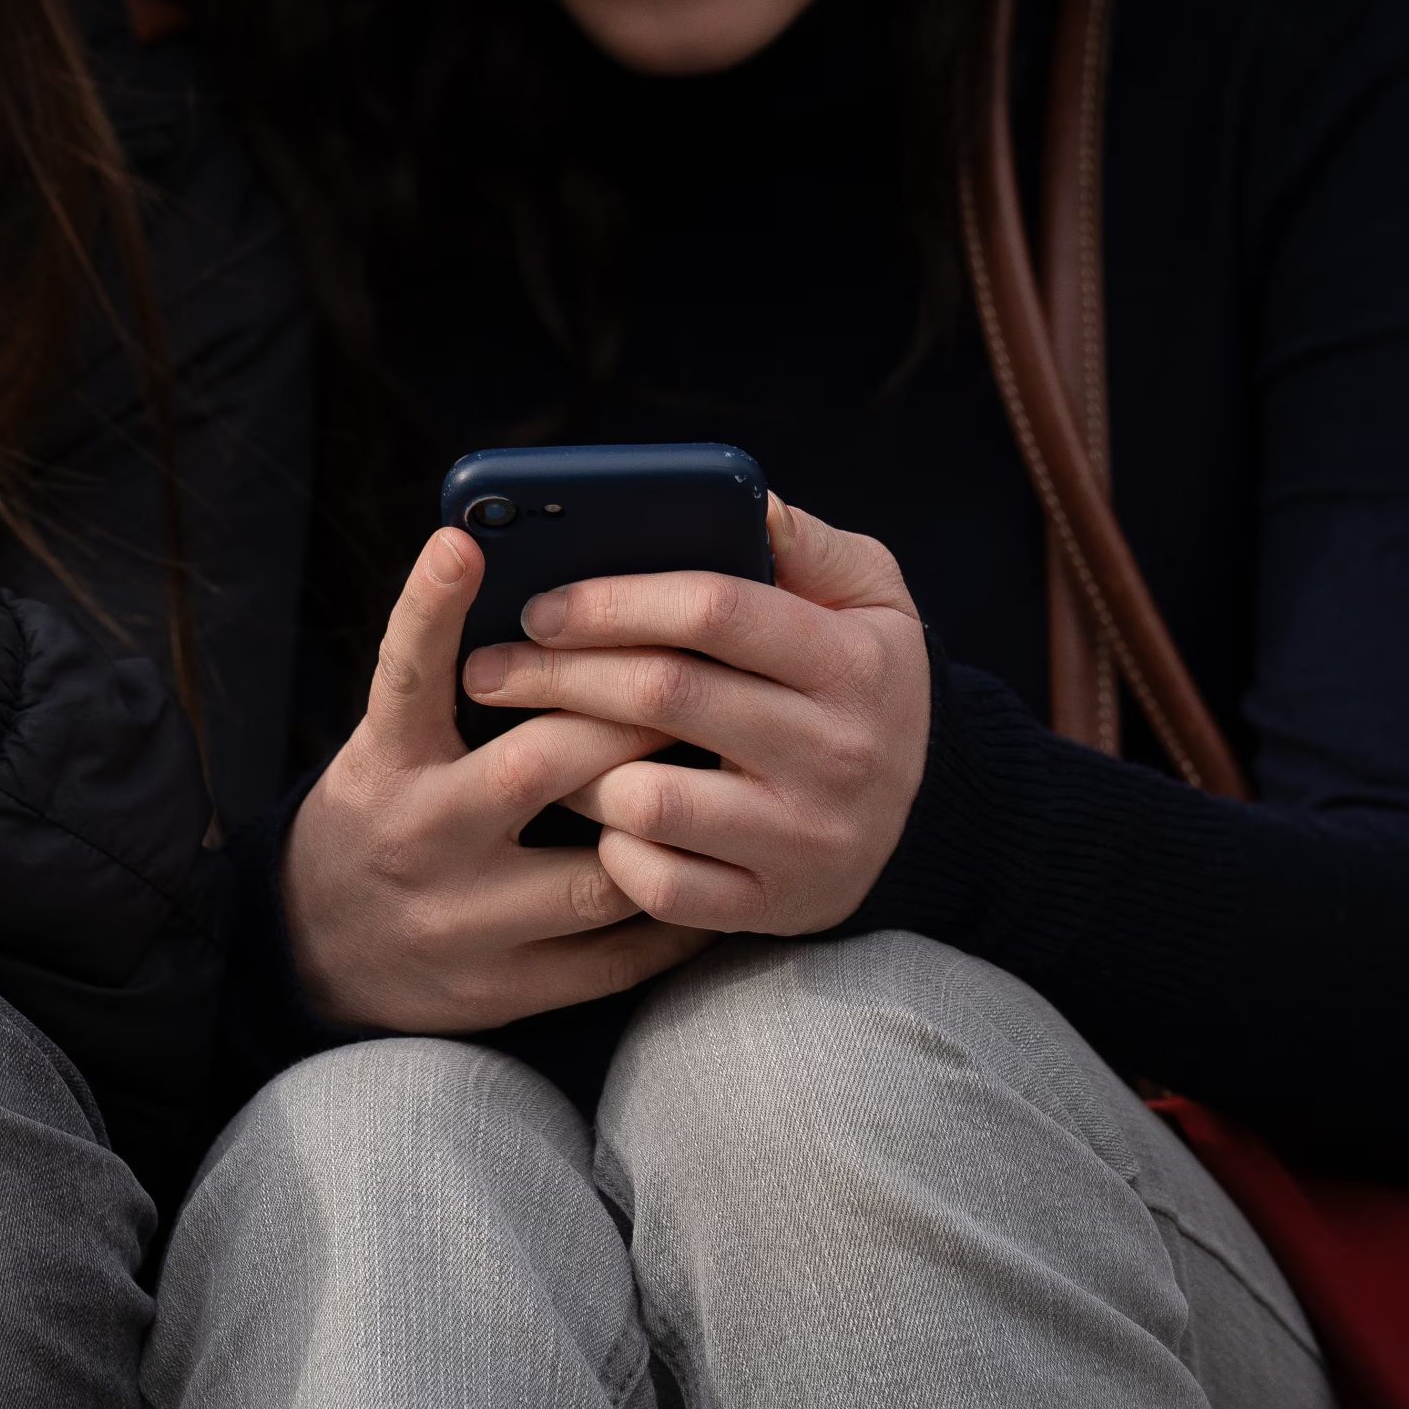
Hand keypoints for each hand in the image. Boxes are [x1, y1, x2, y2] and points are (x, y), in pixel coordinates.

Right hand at [282, 530, 723, 1033]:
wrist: (313, 952)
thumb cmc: (379, 817)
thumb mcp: (386, 745)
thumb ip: (449, 689)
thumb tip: (550, 607)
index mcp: (386, 763)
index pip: (403, 673)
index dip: (431, 605)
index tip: (462, 542)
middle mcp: (419, 835)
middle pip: (541, 762)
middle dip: (631, 719)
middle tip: (699, 679)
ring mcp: (462, 921)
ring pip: (599, 873)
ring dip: (667, 825)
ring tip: (723, 783)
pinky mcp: (499, 990)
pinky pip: (614, 956)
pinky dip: (673, 914)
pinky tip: (704, 873)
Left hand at [462, 492, 929, 935]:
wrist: (920, 819)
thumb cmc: (859, 684)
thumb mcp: (868, 598)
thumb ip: (804, 545)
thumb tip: (744, 501)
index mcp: (852, 661)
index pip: (714, 609)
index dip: (612, 600)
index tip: (540, 604)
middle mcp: (838, 753)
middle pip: (663, 695)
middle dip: (555, 674)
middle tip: (488, 668)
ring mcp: (804, 838)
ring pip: (646, 798)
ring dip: (572, 767)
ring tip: (534, 742)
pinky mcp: (772, 907)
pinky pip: (657, 883)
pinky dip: (611, 851)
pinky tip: (596, 819)